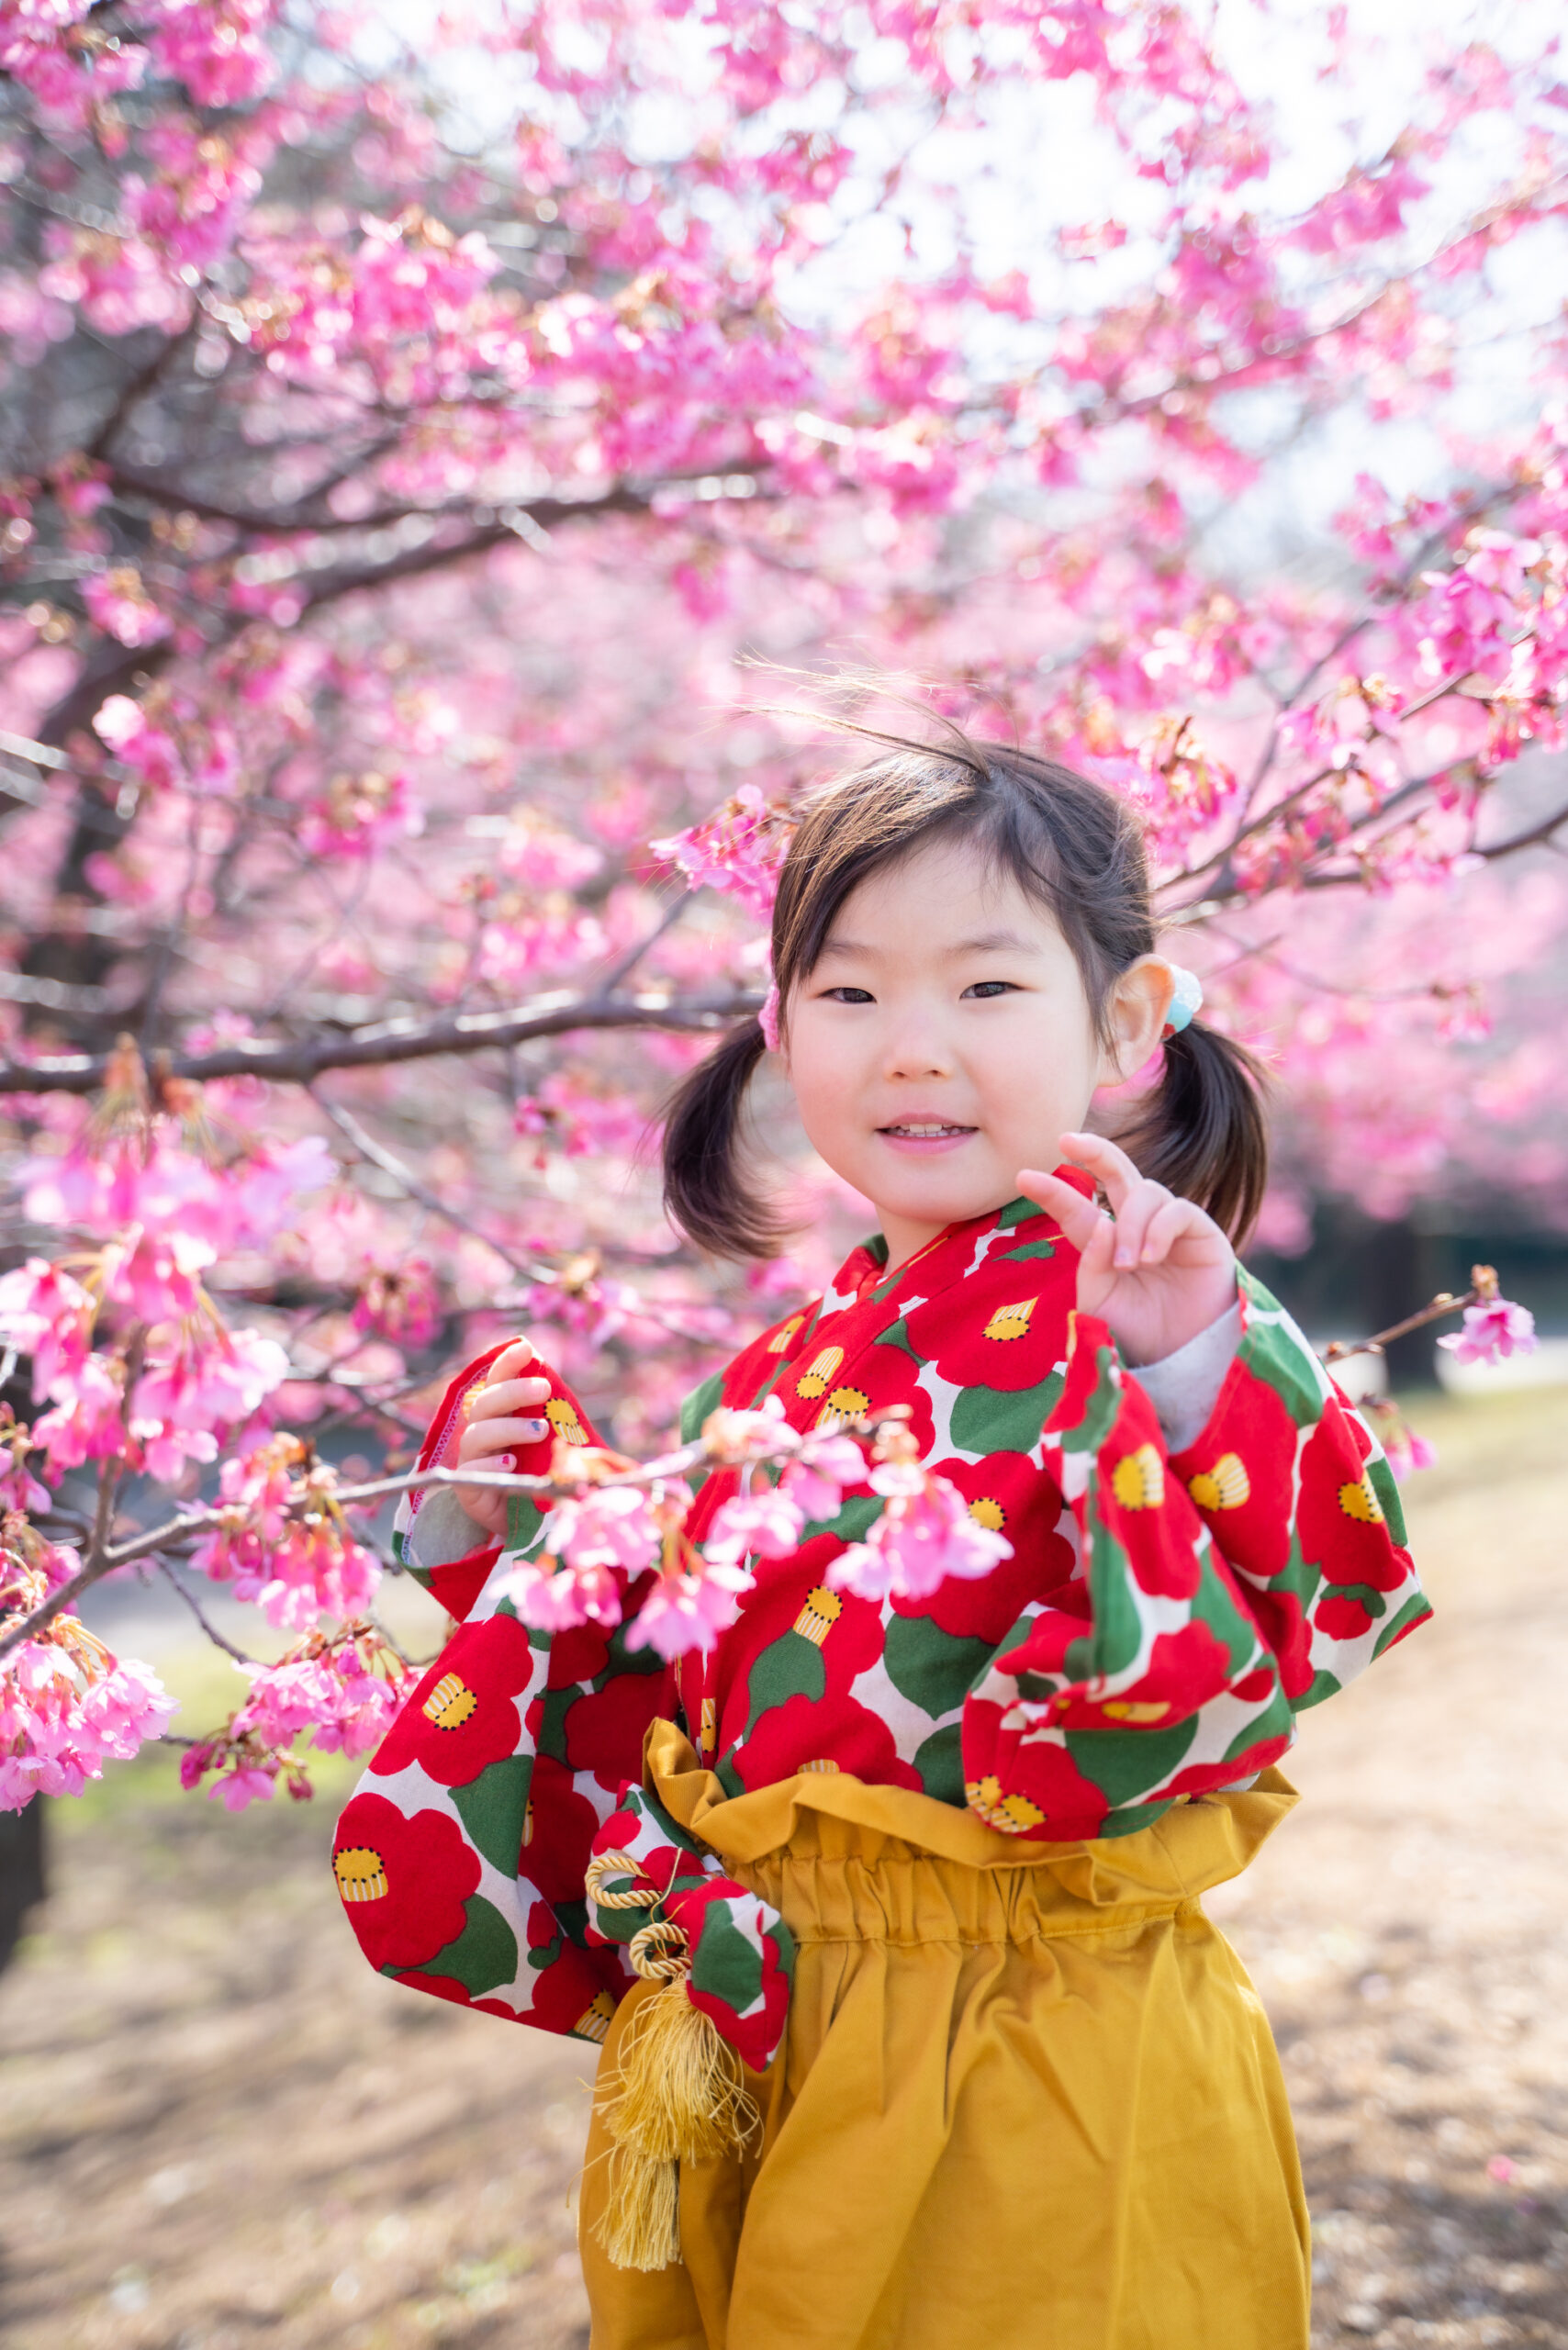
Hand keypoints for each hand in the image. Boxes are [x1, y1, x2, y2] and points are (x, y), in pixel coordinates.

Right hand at [453, 1339, 552, 1539]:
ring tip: (539, 1430)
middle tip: (544, 1389)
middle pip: (485, 1403)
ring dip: (509, 1427)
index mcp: (501, 1417)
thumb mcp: (555, 1446)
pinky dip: (491, 1465)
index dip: (507, 1362)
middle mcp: (481, 1434)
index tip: (526, 1347)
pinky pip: (472, 1472)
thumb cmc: (543, 1477)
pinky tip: (511, 1464)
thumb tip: (574, 1398)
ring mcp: (471, 1461)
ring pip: (477, 1435)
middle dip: (513, 1392)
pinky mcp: (468, 1490)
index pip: (497, 1382)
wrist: (529, 1524)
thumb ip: (558, 1422)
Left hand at [1017, 1132, 1236, 1366]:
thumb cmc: (1137, 1332)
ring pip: (1146, 1192)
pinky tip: (1151, 1259)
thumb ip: (1092, 1264)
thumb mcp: (1100, 1301)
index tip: (1022, 1177)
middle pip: (1118, 1171)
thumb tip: (1099, 1222)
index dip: (1052, 1192)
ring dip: (1131, 1225)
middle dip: (1095, 1151)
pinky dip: (1160, 1229)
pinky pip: (1179, 1210)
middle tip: (1068, 1140)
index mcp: (1106, 1242)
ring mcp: (1171, 1227)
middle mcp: (1138, 1225)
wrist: (1181, 1359)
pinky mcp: (1203, 1234)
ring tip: (1128, 1265)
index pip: (1078, 1209)